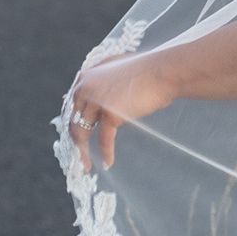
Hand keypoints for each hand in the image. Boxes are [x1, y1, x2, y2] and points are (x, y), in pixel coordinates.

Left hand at [68, 52, 171, 171]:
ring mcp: (96, 100)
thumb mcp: (115, 71)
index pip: (72, 105)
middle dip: (76, 140)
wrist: (164, 71)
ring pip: (82, 132)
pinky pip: (104, 139)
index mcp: (85, 77)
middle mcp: (85, 87)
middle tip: (78, 155)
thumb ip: (100, 83)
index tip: (76, 137)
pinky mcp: (110, 113)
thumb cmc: (147, 70)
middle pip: (73, 120)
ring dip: (83, 152)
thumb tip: (89, 99)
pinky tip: (108, 162)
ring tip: (87, 165)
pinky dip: (106, 153)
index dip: (73, 123)